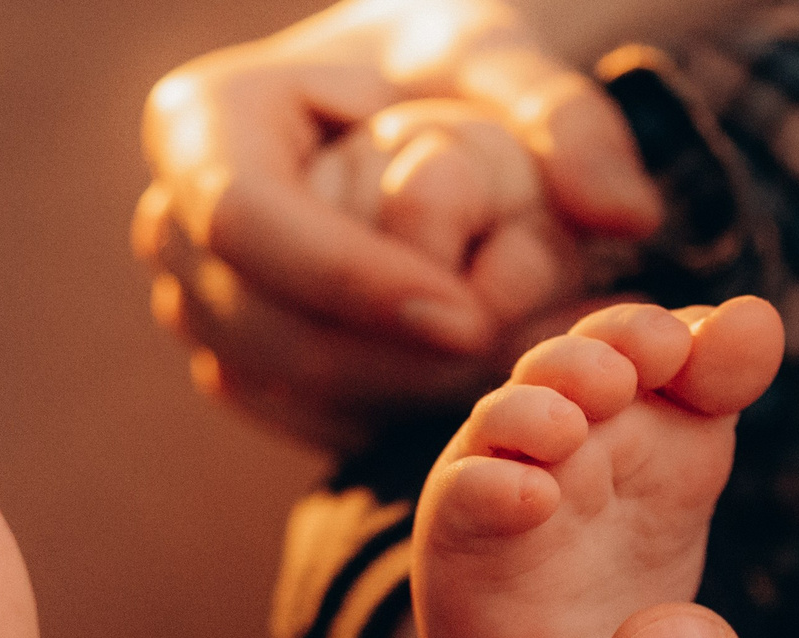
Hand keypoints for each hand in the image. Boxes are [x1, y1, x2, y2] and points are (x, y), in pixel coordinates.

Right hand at [134, 0, 660, 447]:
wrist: (393, 108)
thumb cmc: (437, 68)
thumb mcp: (501, 58)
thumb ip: (567, 119)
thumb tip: (629, 215)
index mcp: (203, 121)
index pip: (247, 218)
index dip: (349, 280)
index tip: (464, 315)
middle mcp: (170, 219)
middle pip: (255, 322)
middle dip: (382, 362)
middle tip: (505, 373)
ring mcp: (189, 300)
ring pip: (271, 383)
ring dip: (387, 402)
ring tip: (503, 384)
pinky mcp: (229, 360)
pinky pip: (290, 413)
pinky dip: (376, 418)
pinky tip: (465, 398)